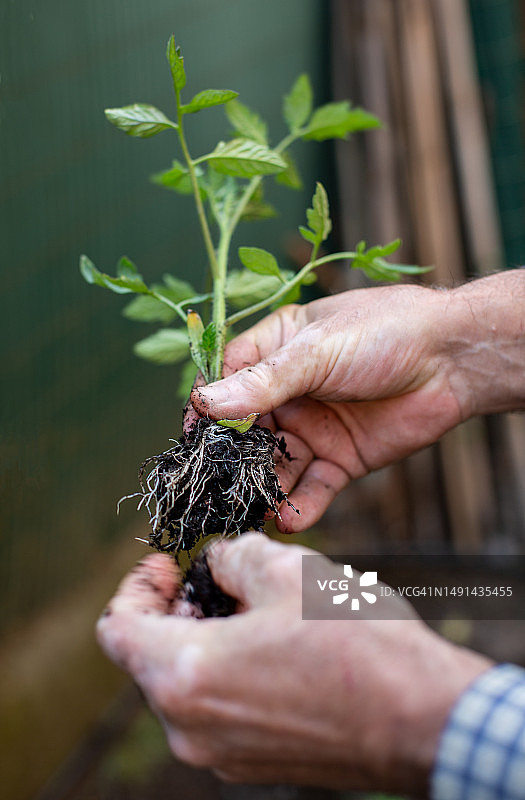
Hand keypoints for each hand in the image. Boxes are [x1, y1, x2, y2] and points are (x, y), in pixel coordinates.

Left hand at [97, 534, 489, 793]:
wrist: (419, 717)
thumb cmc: (352, 642)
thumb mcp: (286, 569)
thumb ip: (233, 556)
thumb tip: (218, 562)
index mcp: (184, 674)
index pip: (117, 628)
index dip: (137, 586)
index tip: (170, 564)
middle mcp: (189, 726)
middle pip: (149, 656)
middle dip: (177, 607)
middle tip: (219, 577)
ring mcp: (219, 753)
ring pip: (183, 682)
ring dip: (203, 636)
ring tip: (254, 606)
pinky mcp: (250, 763)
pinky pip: (214, 710)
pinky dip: (225, 670)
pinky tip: (272, 643)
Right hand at [191, 271, 524, 531]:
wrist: (453, 359)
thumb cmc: (384, 332)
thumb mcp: (317, 351)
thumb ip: (263, 382)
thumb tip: (204, 401)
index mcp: (277, 349)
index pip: (228, 379)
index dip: (209, 406)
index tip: (193, 433)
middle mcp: (289, 391)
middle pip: (246, 430)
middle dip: (230, 458)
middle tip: (214, 486)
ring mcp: (314, 427)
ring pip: (276, 464)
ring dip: (262, 489)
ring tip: (247, 511)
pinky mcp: (341, 458)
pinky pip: (312, 487)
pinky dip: (300, 506)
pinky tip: (288, 520)